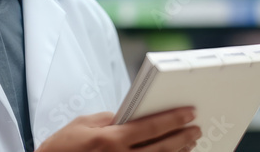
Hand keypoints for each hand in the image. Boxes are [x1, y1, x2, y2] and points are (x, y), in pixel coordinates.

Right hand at [36, 107, 200, 151]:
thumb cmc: (62, 147)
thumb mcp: (83, 124)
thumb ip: (110, 119)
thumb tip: (131, 116)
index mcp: (111, 139)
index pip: (151, 127)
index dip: (173, 119)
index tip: (189, 113)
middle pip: (161, 147)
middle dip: (182, 137)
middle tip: (197, 129)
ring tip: (189, 144)